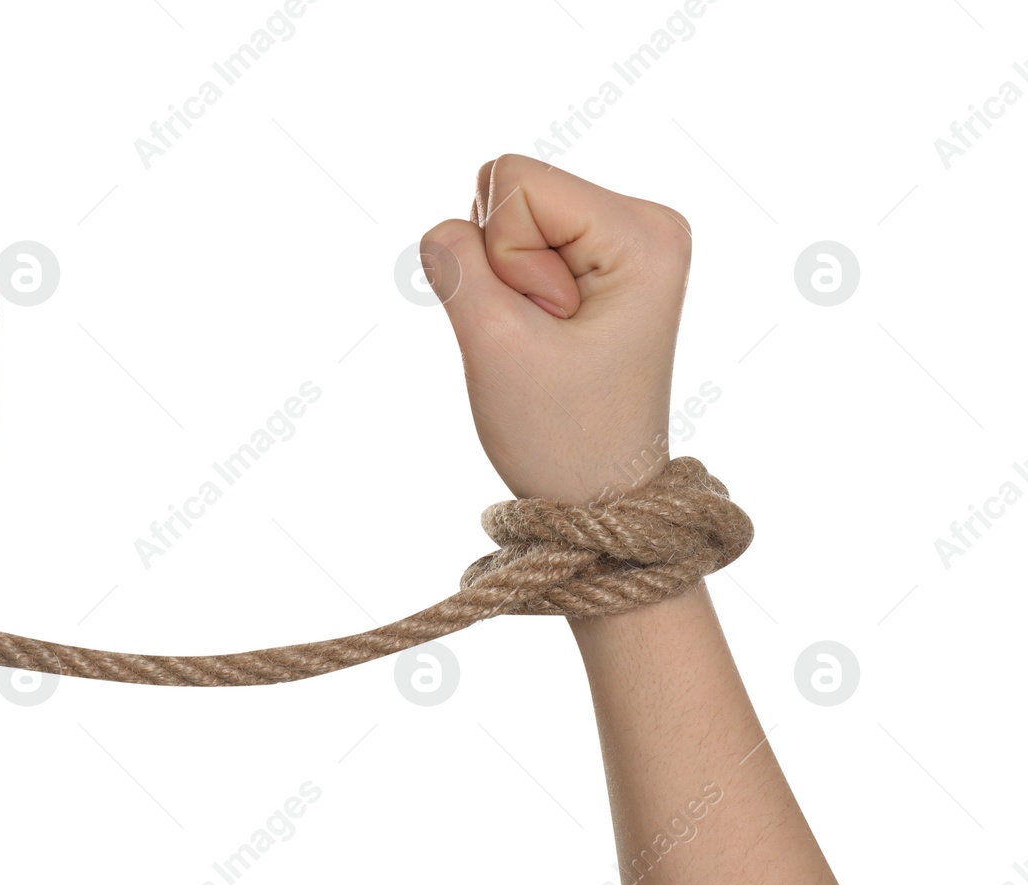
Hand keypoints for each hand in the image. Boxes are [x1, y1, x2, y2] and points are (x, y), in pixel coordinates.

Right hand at [422, 155, 691, 504]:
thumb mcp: (494, 346)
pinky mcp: (601, 261)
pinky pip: (516, 241)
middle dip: (503, 265)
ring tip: (548, 341)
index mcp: (644, 231)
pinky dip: (510, 290)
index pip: (514, 180)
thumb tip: (443, 228)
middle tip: (546, 336)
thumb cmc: (560, 435)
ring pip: (506, 215)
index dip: (501, 255)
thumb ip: (456, 265)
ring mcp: (627, 239)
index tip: (545, 323)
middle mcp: (647, 221)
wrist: (600, 496)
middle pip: (511, 189)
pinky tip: (545, 336)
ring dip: (504, 282)